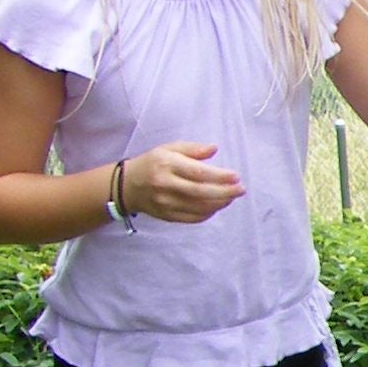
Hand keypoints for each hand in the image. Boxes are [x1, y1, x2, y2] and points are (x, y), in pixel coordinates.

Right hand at [120, 141, 242, 224]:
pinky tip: (217, 205)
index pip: (198, 173)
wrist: (126, 186)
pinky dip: (208, 213)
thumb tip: (214, 148)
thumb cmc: (152, 163)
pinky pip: (192, 218)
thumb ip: (192, 149)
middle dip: (225, 192)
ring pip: (198, 207)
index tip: (236, 177)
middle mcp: (165, 185)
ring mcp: (165, 203)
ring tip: (231, 197)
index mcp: (166, 164)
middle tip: (241, 190)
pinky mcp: (166, 216)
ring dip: (220, 203)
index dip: (220, 176)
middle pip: (201, 192)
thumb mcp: (168, 149)